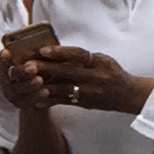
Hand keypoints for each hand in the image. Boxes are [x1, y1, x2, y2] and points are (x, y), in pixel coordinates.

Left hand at [24, 45, 146, 112]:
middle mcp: (93, 77)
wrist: (126, 94)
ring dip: (43, 85)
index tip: (43, 50)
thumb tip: (57, 51)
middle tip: (27, 65)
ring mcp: (88, 92)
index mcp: (98, 63)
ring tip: (27, 81)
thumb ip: (82, 57)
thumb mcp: (102, 59)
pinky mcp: (83, 103)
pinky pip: (63, 101)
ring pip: (62, 88)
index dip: (60, 52)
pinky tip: (34, 97)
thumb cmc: (112, 73)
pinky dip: (48, 99)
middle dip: (45, 69)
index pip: (78, 55)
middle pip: (66, 72)